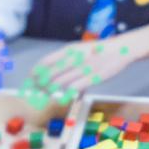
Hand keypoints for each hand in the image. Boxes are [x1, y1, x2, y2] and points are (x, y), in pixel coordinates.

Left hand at [27, 27, 148, 101]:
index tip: (28, 82)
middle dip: (38, 85)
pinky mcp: (93, 77)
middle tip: (30, 94)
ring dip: (49, 91)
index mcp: (69, 50)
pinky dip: (66, 94)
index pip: (45, 62)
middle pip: (50, 73)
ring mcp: (83, 68)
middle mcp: (73, 58)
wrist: (120, 49)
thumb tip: (50, 69)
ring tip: (41, 98)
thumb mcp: (80, 50)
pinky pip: (76, 87)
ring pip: (60, 81)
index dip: (35, 73)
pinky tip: (60, 99)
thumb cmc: (98, 51)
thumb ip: (66, 60)